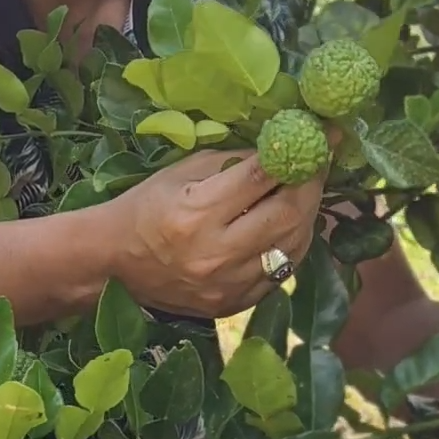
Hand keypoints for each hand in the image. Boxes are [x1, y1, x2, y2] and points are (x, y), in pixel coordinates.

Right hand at [108, 148, 326, 318]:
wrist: (114, 262)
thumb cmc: (146, 206)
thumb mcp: (183, 171)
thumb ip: (234, 162)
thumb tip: (282, 149)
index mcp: (198, 212)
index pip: (262, 177)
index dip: (299, 153)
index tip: (323, 134)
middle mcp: (217, 253)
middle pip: (288, 214)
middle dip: (312, 183)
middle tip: (320, 161)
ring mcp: (228, 285)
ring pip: (292, 246)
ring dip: (309, 214)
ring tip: (308, 191)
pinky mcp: (234, 304)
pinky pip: (281, 273)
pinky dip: (293, 245)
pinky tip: (290, 225)